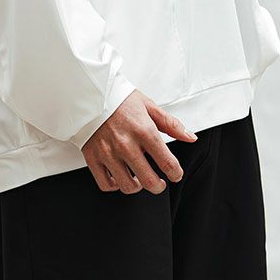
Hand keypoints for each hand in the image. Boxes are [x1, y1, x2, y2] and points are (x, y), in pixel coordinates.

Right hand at [81, 90, 197, 193]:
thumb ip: (171, 124)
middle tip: (159, 183)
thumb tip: (190, 137)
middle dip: (159, 186)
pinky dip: (115, 185)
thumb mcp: (149, 106)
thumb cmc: (119, 99)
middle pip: (149, 181)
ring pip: (127, 186)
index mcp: (144, 130)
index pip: (167, 162)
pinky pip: (105, 184)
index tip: (175, 174)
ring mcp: (108, 152)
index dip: (176, 173)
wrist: (89, 92)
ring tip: (139, 180)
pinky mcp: (92, 157)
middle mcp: (126, 144)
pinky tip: (119, 177)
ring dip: (137, 187)